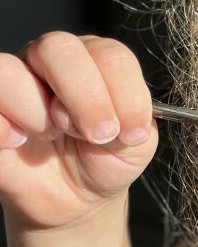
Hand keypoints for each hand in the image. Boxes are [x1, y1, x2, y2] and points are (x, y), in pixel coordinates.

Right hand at [0, 32, 157, 230]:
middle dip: (84, 96)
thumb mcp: (135, 145)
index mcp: (93, 61)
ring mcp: (14, 83)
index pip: (109, 54)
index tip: (131, 134)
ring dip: (37, 111)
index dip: (124, 93)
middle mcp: (49, 62)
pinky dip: (3, 126)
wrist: (78, 198)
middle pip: (57, 48)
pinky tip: (18, 142)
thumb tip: (119, 121)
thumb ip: (135, 122)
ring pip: (10, 71)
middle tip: (96, 135)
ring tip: (53, 136)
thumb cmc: (105, 159)